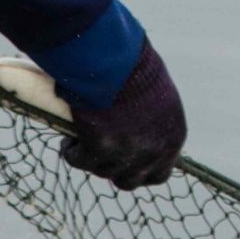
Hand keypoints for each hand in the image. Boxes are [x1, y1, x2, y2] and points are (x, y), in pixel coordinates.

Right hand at [60, 41, 184, 190]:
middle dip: (114, 170)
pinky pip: (80, 160)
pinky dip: (72, 153)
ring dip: (90, 159)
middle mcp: (154, 152)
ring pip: (102, 171)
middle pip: (130, 180)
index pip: (159, 173)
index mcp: (172, 138)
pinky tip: (67, 143)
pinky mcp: (100, 150)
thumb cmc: (134, 65)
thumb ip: (151, 120)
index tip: (125, 161)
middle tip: (100, 154)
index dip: (140, 170)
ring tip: (78, 141)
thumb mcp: (155, 96)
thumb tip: (136, 129)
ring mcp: (127, 154)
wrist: (115, 58)